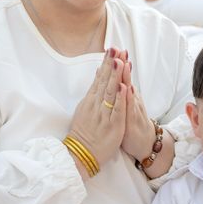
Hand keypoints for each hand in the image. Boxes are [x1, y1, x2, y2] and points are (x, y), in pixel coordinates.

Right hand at [67, 49, 126, 169]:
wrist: (80, 154)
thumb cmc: (83, 132)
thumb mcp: (84, 109)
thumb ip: (92, 92)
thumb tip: (98, 74)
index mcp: (90, 101)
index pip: (99, 79)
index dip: (106, 64)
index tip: (111, 49)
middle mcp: (96, 105)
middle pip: (104, 82)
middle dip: (111, 65)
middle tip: (116, 49)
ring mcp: (104, 115)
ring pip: (110, 92)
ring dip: (115, 76)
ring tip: (119, 61)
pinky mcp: (112, 126)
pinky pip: (116, 110)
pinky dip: (119, 98)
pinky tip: (123, 86)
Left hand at [119, 54, 154, 161]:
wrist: (145, 143)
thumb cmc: (131, 123)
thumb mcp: (124, 104)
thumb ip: (119, 89)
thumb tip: (112, 74)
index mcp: (127, 95)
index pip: (121, 76)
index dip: (117, 62)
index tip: (114, 48)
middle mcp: (131, 99)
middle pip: (126, 79)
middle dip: (122, 64)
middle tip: (119, 50)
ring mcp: (133, 109)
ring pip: (129, 91)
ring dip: (126, 77)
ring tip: (122, 63)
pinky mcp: (133, 121)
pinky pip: (130, 108)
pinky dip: (129, 98)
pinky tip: (127, 88)